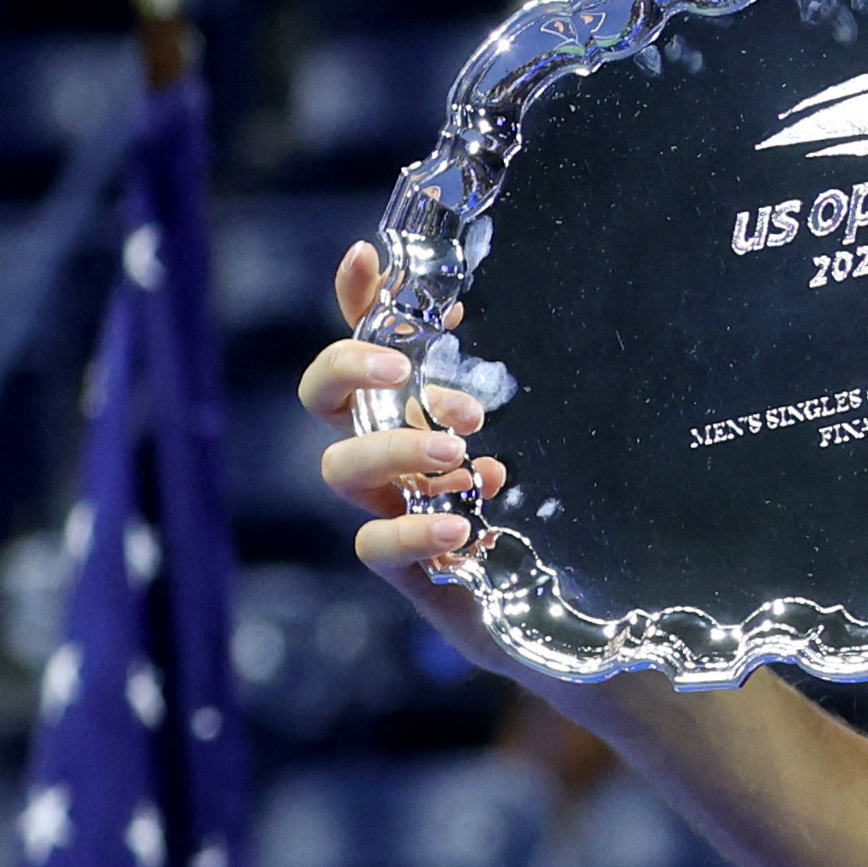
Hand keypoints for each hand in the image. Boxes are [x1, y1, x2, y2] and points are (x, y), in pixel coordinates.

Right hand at [299, 240, 527, 681]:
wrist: (546, 609)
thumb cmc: (528, 511)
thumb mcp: (526, 434)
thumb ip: (494, 383)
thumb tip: (473, 310)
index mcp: (404, 414)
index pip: (362, 348)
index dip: (355, 302)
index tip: (366, 257)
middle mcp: (381, 458)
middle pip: (321, 400)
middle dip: (350, 371)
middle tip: (404, 369)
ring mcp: (384, 510)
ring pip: (338, 467)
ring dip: (394, 448)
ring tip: (458, 451)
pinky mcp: (404, 568)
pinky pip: (373, 545)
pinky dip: (410, 527)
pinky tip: (458, 522)